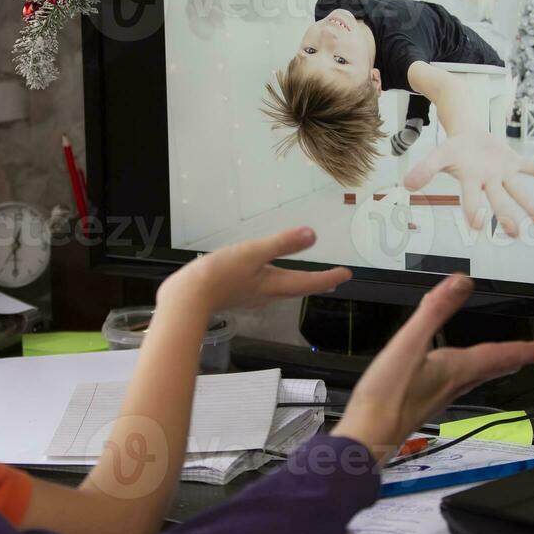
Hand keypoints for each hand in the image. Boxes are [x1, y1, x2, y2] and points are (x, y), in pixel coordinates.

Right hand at [160, 228, 350, 311]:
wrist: (187, 298)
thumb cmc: (219, 275)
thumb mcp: (253, 253)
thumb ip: (282, 244)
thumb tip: (312, 235)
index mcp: (274, 285)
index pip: (309, 282)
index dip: (329, 277)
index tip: (347, 274)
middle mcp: (266, 294)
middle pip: (297, 289)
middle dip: (316, 283)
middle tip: (332, 280)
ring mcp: (250, 296)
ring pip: (281, 290)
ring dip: (297, 283)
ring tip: (305, 277)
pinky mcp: (235, 294)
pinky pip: (262, 288)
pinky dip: (274, 281)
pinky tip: (265, 275)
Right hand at [333, 276, 533, 462]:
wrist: (367, 435)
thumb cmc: (387, 394)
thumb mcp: (409, 343)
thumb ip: (435, 311)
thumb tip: (462, 281)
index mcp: (456, 368)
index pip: (499, 355)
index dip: (526, 349)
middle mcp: (453, 384)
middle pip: (490, 369)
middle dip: (512, 359)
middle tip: (531, 355)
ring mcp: (438, 396)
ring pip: (474, 378)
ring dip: (491, 367)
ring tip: (501, 361)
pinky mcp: (421, 403)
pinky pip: (454, 383)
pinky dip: (465, 373)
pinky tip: (450, 374)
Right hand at [404, 130, 533, 236]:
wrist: (466, 134)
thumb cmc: (453, 150)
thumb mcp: (437, 154)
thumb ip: (424, 170)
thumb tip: (407, 186)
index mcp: (470, 181)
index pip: (471, 198)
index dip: (474, 211)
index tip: (478, 227)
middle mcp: (488, 182)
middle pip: (498, 200)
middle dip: (505, 216)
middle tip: (513, 234)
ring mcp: (502, 173)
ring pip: (518, 191)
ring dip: (531, 206)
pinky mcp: (514, 162)